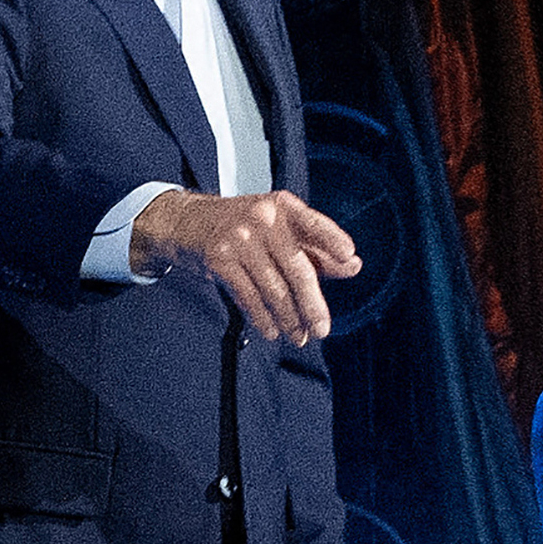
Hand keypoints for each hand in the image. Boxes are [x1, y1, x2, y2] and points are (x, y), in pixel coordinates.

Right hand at [131, 189, 360, 346]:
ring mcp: (239, 238)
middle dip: (312, 305)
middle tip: (322, 329)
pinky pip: (248, 296)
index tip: (349, 257)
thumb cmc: (244, 226)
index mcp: (283, 206)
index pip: (315, 223)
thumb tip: (354, 266)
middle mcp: (262, 218)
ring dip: (289, 319)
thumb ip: (317, 248)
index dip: (333, 240)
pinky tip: (272, 331)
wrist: (188, 220)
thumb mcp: (281, 228)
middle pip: (297, 268)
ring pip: (273, 289)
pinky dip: (262, 317)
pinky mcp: (219, 258)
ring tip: (299, 337)